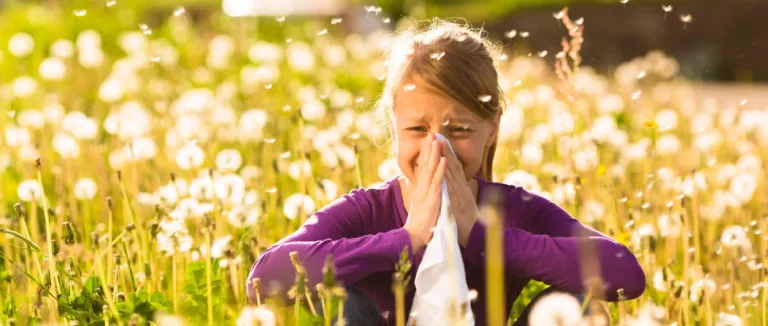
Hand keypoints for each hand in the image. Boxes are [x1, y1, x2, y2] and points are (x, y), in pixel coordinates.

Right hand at [404, 133, 447, 251]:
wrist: (414, 237)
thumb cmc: (420, 223)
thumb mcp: (422, 205)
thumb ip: (424, 194)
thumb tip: (425, 187)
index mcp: (421, 189)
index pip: (423, 168)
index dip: (426, 154)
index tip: (428, 141)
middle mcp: (422, 188)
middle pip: (425, 165)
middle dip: (428, 149)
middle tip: (430, 133)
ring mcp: (426, 192)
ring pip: (431, 170)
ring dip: (434, 154)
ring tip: (437, 140)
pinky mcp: (432, 199)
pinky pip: (437, 182)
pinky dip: (441, 170)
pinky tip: (443, 160)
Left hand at [438, 138, 480, 246]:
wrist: (476, 236)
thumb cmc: (467, 221)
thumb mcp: (463, 203)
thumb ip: (460, 192)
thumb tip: (460, 182)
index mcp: (461, 188)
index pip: (453, 167)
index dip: (447, 153)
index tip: (440, 140)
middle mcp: (462, 188)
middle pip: (453, 166)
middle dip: (445, 150)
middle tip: (438, 135)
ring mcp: (461, 195)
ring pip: (453, 174)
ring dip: (446, 158)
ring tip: (439, 144)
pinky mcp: (459, 203)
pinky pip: (452, 189)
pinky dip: (448, 177)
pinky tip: (444, 168)